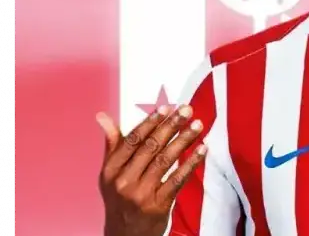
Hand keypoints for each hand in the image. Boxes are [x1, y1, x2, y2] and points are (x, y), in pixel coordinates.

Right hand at [97, 105, 206, 235]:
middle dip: (171, 125)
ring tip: (197, 125)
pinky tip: (202, 149)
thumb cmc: (120, 199)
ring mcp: (141, 194)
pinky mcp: (158, 205)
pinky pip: (178, 179)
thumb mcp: (110, 174)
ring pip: (165, 160)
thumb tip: (103, 116)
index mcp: (111, 170)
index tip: (167, 107)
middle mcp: (124, 181)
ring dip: (184, 140)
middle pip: (150, 146)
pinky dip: (191, 163)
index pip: (132, 140)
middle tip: (187, 110)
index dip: (151, 121)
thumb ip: (113, 145)